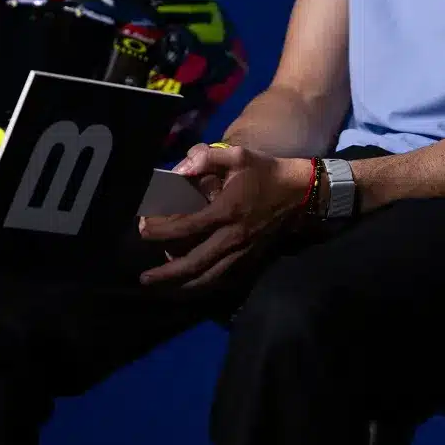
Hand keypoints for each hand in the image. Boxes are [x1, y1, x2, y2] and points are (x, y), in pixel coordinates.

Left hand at [137, 145, 310, 289]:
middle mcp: (233, 238)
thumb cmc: (266, 173)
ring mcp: (243, 253)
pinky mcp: (251, 260)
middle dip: (167, 275)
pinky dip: (204, 285)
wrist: (301, 193)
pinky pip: (223, 279)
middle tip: (144, 279)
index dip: (162, 231)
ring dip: (183, 287)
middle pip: (195, 264)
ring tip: (162, 289)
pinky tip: (189, 286)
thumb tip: (180, 168)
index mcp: (227, 212)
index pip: (188, 227)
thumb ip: (208, 157)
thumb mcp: (239, 155)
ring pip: (209, 278)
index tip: (143, 230)